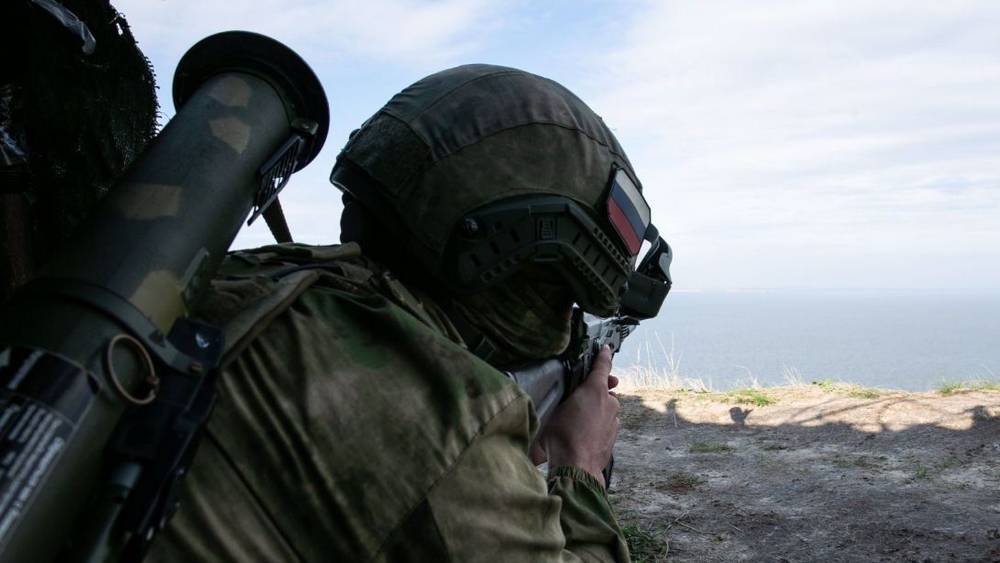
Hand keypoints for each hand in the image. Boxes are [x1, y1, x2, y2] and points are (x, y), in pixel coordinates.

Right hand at [536, 346, 619, 485]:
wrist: (577, 468)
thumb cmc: (562, 436)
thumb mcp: (553, 412)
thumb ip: (559, 401)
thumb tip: (555, 400)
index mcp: (594, 390)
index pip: (601, 366)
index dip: (603, 356)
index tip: (606, 349)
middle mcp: (609, 402)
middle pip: (603, 391)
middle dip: (594, 393)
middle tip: (578, 400)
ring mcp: (614, 421)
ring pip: (605, 410)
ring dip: (595, 412)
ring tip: (577, 423)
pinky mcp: (614, 436)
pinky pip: (606, 425)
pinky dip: (597, 426)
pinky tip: (583, 436)